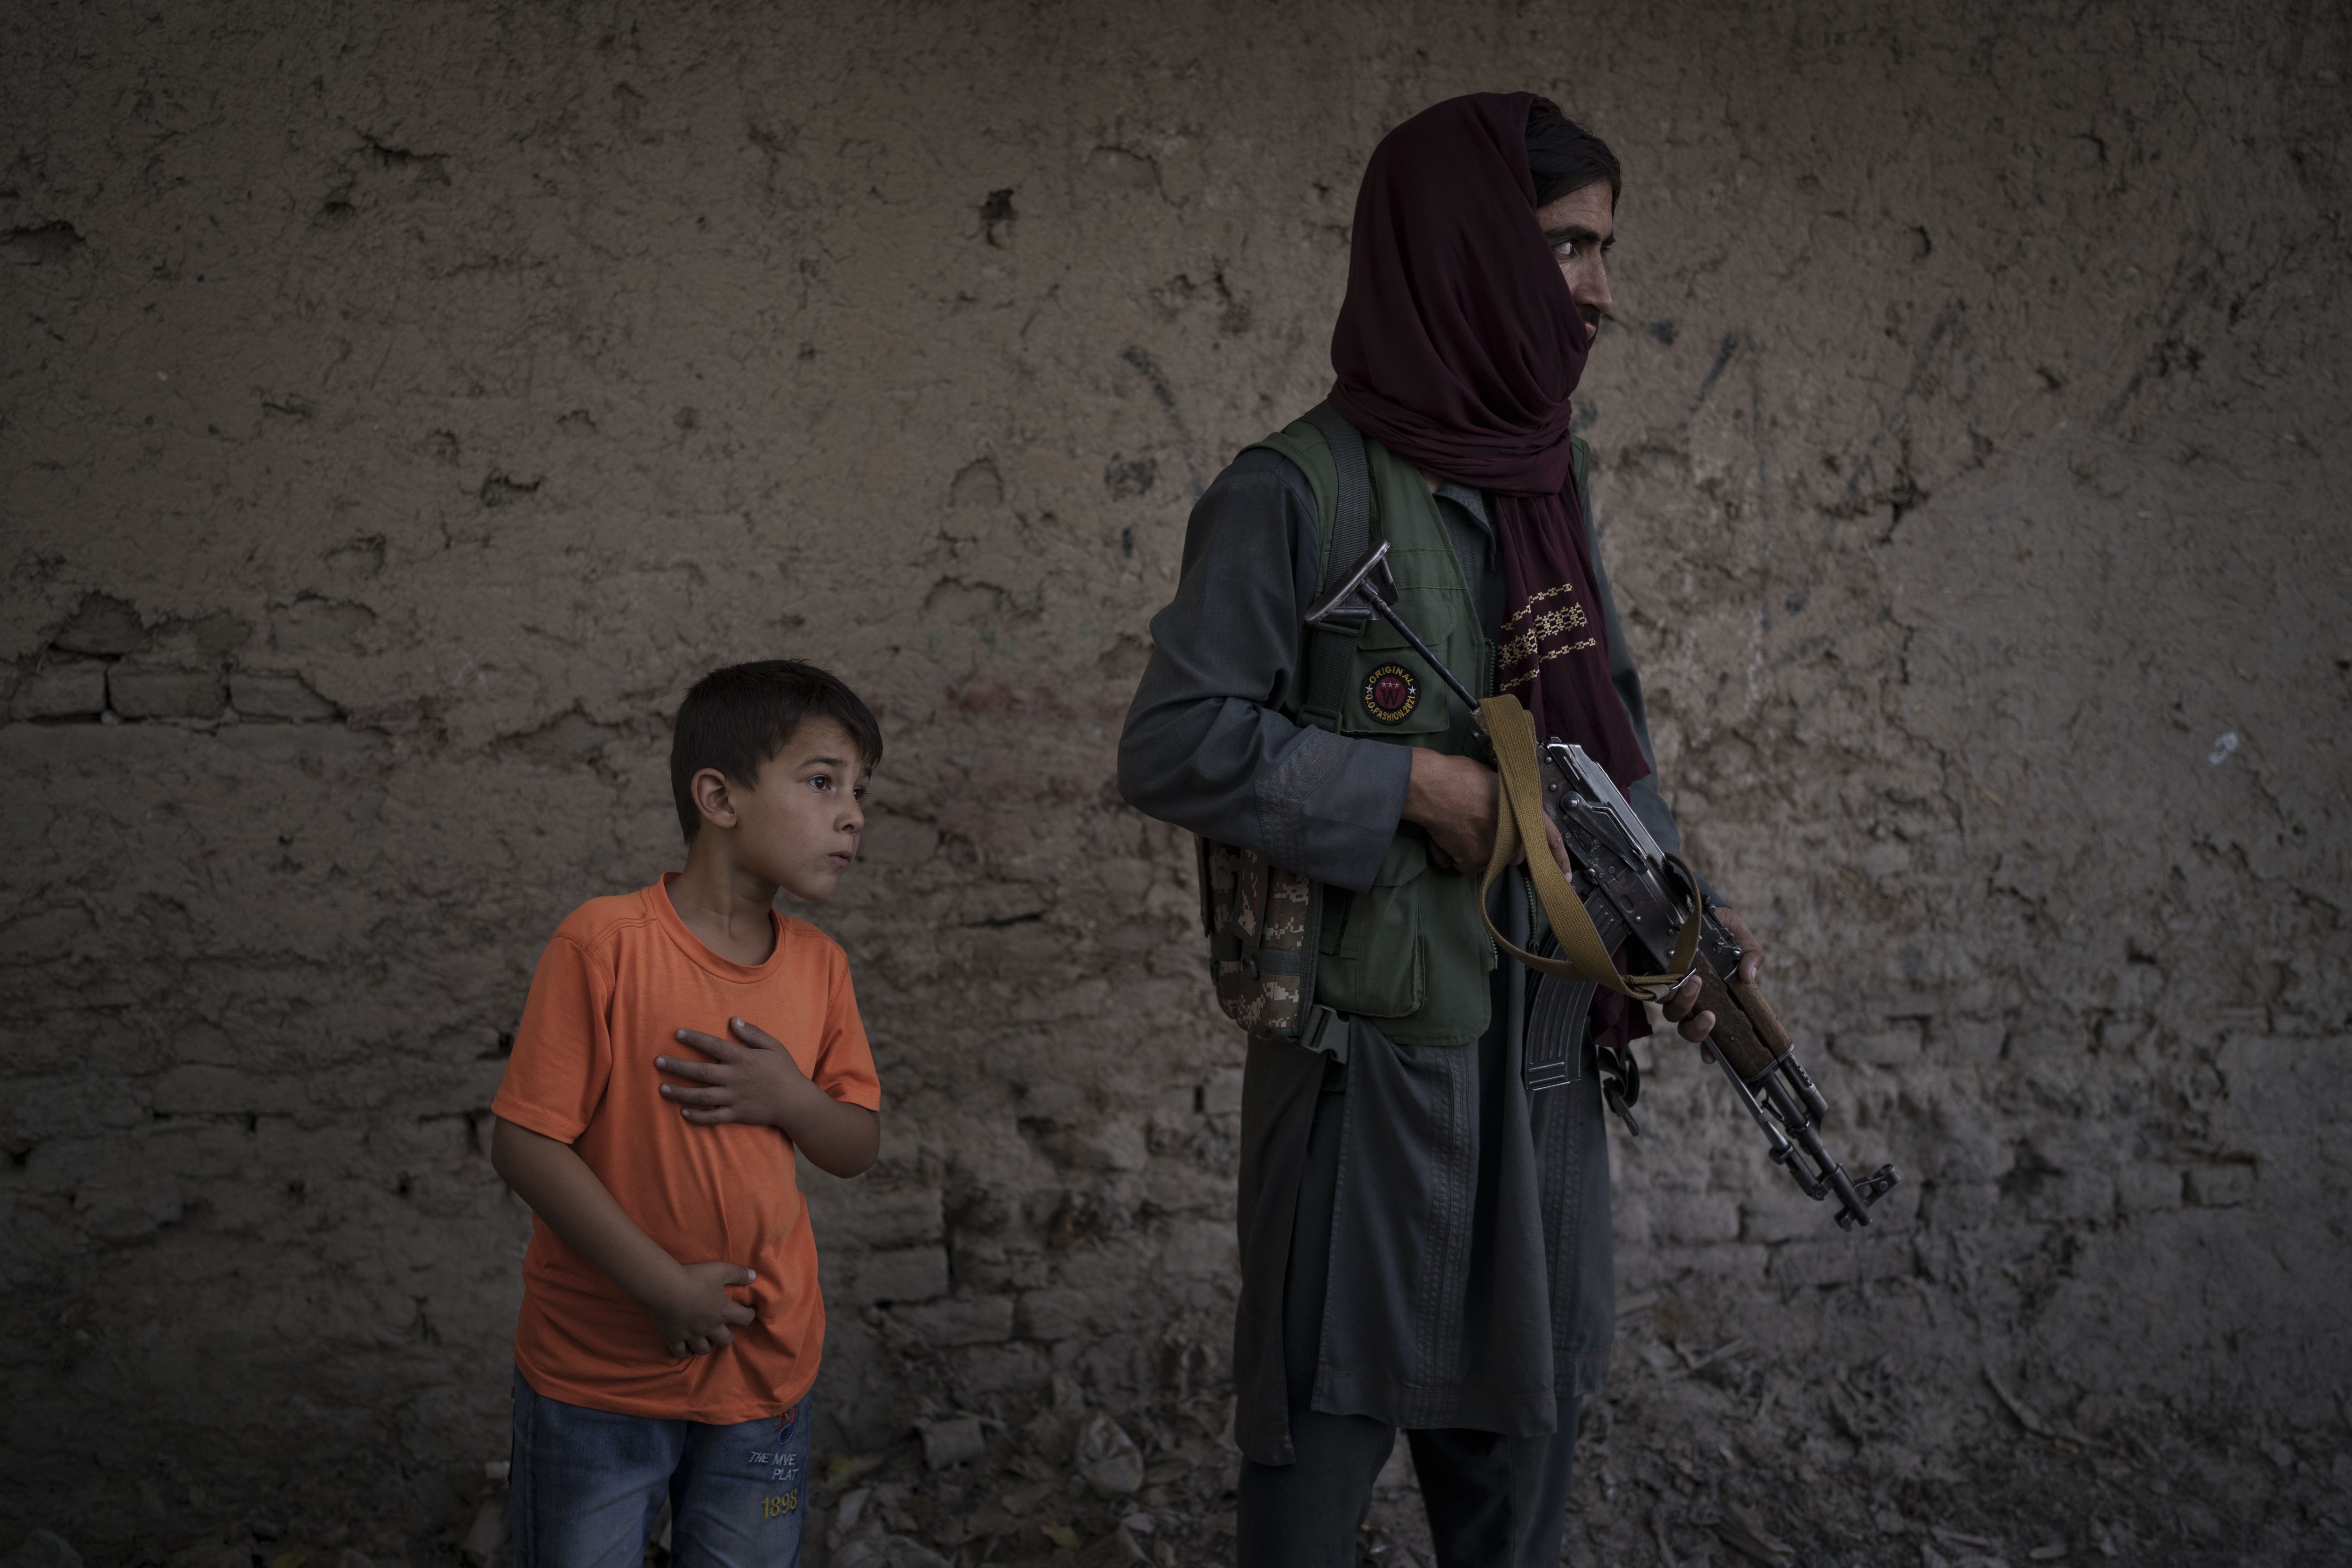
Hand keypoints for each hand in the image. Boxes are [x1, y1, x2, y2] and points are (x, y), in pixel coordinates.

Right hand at [650, 1259, 757, 1356]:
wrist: (665, 1287)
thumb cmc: (694, 1277)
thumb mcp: (720, 1270)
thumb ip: (738, 1273)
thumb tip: (754, 1276)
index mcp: (723, 1312)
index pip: (744, 1319)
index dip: (749, 1315)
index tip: (749, 1311)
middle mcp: (709, 1327)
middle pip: (725, 1340)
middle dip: (728, 1335)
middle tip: (726, 1327)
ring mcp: (691, 1334)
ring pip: (704, 1349)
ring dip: (708, 1345)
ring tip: (708, 1338)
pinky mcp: (673, 1337)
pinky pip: (681, 1352)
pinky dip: (685, 1353)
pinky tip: (687, 1349)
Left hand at [659, 1017, 817, 1127]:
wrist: (797, 1102)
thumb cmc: (785, 1071)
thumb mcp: (774, 1046)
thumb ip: (753, 1033)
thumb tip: (733, 1020)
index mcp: (744, 1059)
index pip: (714, 1046)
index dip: (695, 1039)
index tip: (678, 1033)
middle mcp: (736, 1078)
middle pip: (701, 1072)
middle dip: (677, 1066)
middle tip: (658, 1062)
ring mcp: (735, 1098)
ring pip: (702, 1096)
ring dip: (680, 1092)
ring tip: (662, 1088)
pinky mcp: (737, 1115)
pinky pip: (713, 1117)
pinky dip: (697, 1117)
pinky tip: (683, 1112)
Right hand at [1402, 750, 1573, 877]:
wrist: (1431, 786)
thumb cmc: (1459, 776)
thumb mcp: (1496, 783)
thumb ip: (1508, 806)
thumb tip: (1503, 817)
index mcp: (1523, 812)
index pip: (1551, 837)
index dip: (1559, 858)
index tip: (1566, 875)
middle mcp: (1514, 835)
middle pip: (1512, 853)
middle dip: (1498, 847)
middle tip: (1478, 828)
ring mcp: (1494, 851)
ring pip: (1485, 859)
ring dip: (1471, 849)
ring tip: (1456, 824)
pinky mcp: (1473, 862)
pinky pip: (1463, 865)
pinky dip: (1452, 855)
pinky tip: (1444, 837)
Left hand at [1657, 906, 1762, 1061]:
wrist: (1699, 906)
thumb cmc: (1721, 930)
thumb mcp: (1743, 942)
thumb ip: (1751, 957)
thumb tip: (1751, 977)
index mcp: (1711, 999)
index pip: (1707, 1031)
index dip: (1708, 1047)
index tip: (1710, 1056)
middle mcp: (1688, 997)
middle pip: (1685, 1027)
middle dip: (1696, 1028)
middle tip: (1709, 1013)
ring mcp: (1670, 986)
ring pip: (1669, 1009)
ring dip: (1682, 1003)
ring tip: (1694, 983)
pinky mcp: (1652, 971)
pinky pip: (1651, 987)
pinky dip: (1660, 987)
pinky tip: (1671, 980)